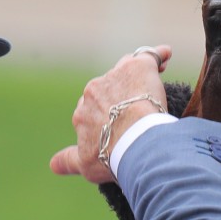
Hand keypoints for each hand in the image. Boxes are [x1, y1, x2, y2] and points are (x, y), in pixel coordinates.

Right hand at [49, 45, 171, 183]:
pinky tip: (167, 55)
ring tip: (152, 85)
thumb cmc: (112, 156)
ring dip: (136, 77)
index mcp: (82, 112)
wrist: (134, 142)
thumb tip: (53, 165)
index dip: (106, 114)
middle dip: (119, 96)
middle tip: (137, 111)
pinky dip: (159, 55)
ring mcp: (115, 76)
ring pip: (126, 70)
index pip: (91, 108)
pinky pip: (149, 56)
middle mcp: (93, 91)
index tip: (118, 123)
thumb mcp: (86, 164)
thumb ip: (69, 161)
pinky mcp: (137, 68)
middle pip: (108, 87)